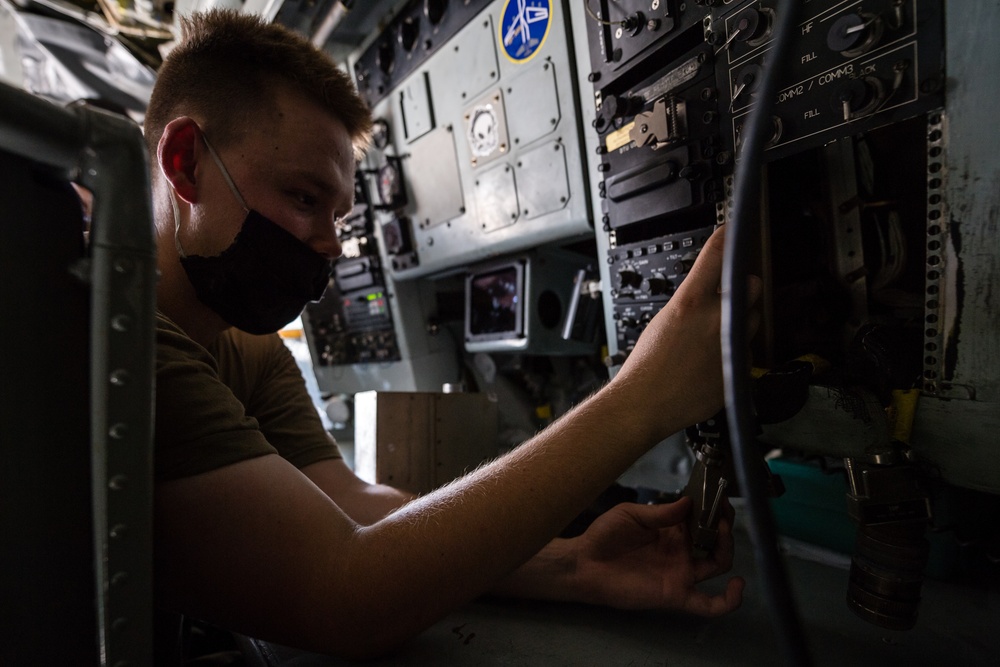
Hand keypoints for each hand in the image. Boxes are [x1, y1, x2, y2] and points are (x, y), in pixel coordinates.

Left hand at [568, 497, 743, 616]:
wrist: (585, 564)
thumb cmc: (604, 536)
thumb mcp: (631, 515)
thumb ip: (660, 513)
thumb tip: (689, 502)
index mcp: (672, 529)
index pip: (701, 517)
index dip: (712, 506)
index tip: (719, 493)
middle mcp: (682, 550)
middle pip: (715, 538)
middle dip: (723, 522)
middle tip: (721, 509)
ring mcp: (681, 572)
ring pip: (718, 562)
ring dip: (727, 546)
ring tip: (721, 529)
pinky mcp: (677, 594)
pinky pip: (708, 604)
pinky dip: (728, 600)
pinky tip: (738, 587)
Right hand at [612, 225, 762, 440]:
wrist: (647, 402)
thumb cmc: (647, 365)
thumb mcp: (663, 320)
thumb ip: (692, 304)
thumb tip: (709, 296)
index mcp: (691, 303)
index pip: (715, 257)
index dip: (726, 238)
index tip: (732, 230)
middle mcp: (716, 319)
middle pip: (751, 286)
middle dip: (745, 288)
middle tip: (731, 296)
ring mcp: (732, 344)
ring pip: (753, 320)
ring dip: (741, 321)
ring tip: (716, 337)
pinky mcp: (740, 367)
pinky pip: (747, 350)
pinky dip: (736, 352)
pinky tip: (714, 361)